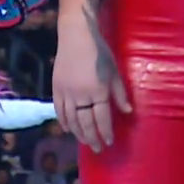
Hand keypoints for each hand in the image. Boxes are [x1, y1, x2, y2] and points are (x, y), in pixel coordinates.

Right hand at [53, 18, 130, 152]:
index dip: (105, 131)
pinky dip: (63, 122)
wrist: (75, 35)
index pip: (101, 117)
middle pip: (85, 122)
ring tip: (85, 141)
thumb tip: (128, 112)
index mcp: (98, 90)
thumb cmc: (99, 51)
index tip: (109, 142)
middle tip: (97, 148)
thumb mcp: (114, 71)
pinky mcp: (55, 88)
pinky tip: (68, 129)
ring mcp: (66, 92)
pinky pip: (59, 111)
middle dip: (92, 137)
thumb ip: (120, 93)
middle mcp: (80, 95)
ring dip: (78, 133)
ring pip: (71, 120)